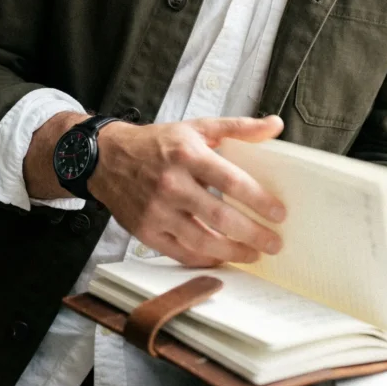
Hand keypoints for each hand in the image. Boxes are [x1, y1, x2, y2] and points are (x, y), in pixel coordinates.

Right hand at [89, 115, 286, 266]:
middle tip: (274, 243)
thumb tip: (274, 125)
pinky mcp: (145, 232)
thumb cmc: (158, 143)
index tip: (279, 214)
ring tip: (253, 254)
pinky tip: (222, 258)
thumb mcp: (198, 128)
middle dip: (252, 234)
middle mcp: (172, 184)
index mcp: (188, 155)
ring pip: (202, 242)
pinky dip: (205, 260)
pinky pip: (181, 253)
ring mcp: (157, 211)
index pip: (231, 181)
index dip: (258, 200)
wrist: (107, 157)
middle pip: (220, 217)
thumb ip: (239, 128)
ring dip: (233, 252)